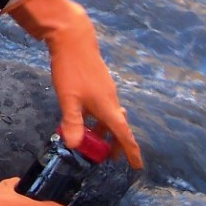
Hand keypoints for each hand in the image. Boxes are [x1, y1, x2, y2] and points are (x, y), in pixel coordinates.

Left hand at [5, 0, 143, 168]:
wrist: (73, 39)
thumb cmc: (71, 69)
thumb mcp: (68, 98)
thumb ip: (72, 122)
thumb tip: (75, 145)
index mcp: (108, 106)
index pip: (124, 134)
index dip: (131, 151)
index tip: (137, 166)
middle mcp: (111, 99)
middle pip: (118, 127)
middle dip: (115, 144)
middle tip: (106, 157)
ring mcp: (106, 90)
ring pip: (109, 115)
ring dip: (103, 130)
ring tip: (91, 140)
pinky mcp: (99, 82)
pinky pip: (103, 106)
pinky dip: (97, 117)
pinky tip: (83, 117)